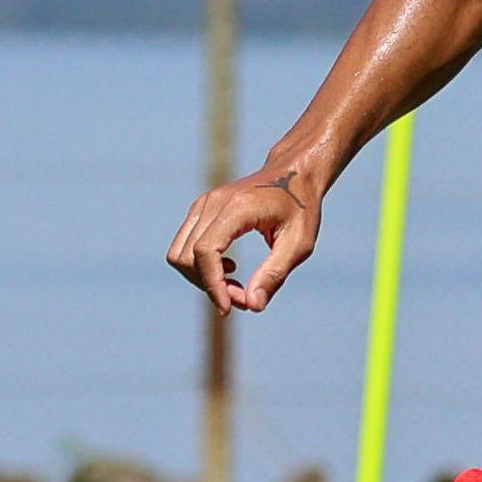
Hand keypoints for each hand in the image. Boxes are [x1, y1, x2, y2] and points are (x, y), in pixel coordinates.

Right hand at [166, 167, 321, 313]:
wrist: (294, 172)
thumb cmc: (302, 207)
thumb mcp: (299, 244)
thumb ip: (275, 274)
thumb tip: (252, 305)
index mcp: (237, 208)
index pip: (205, 251)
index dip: (212, 284)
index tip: (228, 308)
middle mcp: (213, 202)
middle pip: (187, 256)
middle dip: (210, 286)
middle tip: (244, 298)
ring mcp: (203, 204)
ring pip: (179, 254)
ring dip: (202, 279)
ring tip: (237, 286)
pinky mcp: (201, 210)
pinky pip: (185, 246)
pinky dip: (201, 267)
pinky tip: (230, 269)